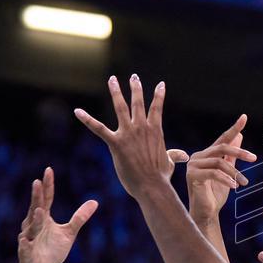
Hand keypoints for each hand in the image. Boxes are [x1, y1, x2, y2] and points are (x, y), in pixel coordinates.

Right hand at [18, 167, 97, 262]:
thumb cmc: (52, 251)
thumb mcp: (69, 233)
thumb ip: (80, 217)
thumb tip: (95, 201)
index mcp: (42, 219)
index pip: (45, 199)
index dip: (47, 186)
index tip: (48, 170)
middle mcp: (33, 226)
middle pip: (36, 209)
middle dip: (37, 197)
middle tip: (37, 182)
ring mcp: (28, 240)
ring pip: (31, 228)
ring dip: (35, 219)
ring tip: (40, 210)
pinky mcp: (26, 255)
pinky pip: (25, 249)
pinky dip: (25, 245)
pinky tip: (25, 241)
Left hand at [74, 75, 242, 200]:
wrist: (152, 185)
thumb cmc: (160, 176)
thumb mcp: (168, 162)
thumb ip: (173, 155)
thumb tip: (184, 155)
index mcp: (155, 131)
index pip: (157, 108)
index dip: (159, 95)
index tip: (160, 84)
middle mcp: (142, 128)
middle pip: (138, 102)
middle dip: (135, 88)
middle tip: (133, 77)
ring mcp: (128, 134)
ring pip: (121, 107)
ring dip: (116, 92)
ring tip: (112, 80)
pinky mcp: (116, 143)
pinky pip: (98, 128)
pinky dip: (87, 119)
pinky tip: (77, 111)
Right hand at [179, 115, 256, 224]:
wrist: (206, 213)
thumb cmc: (216, 194)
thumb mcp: (229, 172)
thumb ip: (232, 156)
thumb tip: (240, 136)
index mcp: (207, 154)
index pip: (223, 139)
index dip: (234, 128)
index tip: (244, 117)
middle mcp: (198, 156)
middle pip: (222, 147)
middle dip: (239, 152)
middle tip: (254, 158)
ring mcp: (193, 166)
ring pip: (218, 162)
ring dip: (234, 172)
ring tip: (244, 183)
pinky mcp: (191, 176)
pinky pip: (213, 173)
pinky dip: (226, 179)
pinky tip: (234, 187)